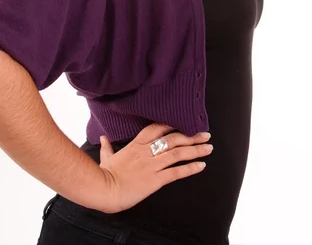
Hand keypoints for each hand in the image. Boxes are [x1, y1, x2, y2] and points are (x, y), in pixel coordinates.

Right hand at [96, 123, 212, 213]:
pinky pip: (176, 172)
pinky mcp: (155, 179)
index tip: (185, 123)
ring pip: (178, 153)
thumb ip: (107, 146)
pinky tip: (201, 166)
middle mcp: (147, 151)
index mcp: (137, 143)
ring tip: (209, 148)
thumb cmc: (105, 173)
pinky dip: (190, 168)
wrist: (104, 189)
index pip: (158, 128)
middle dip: (191, 136)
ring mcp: (152, 164)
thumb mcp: (106, 156)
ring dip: (196, 150)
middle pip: (173, 139)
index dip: (173, 124)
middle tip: (205, 134)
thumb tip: (103, 138)